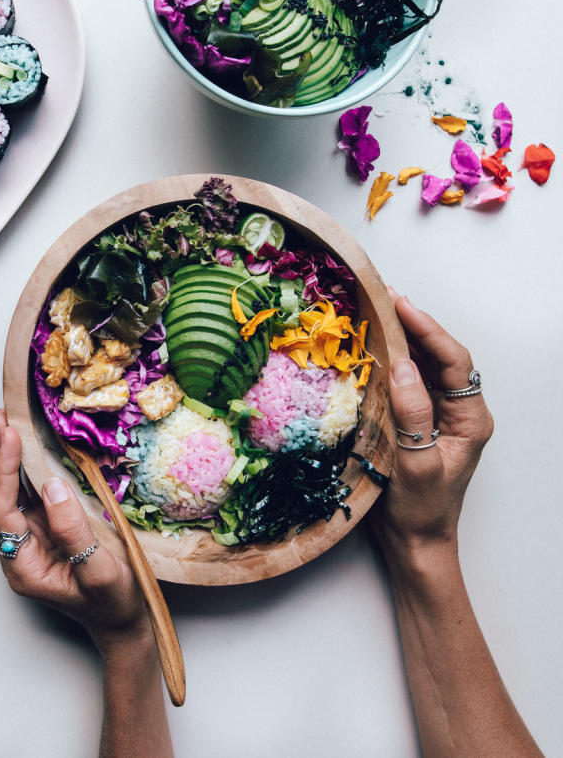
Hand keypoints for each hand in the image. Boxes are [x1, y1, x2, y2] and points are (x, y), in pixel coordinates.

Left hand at [0, 410, 149, 653]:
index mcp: (23, 567)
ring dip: (1, 459)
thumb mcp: (100, 572)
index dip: (1, 470)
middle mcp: (16, 553)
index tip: (9, 435)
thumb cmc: (114, 604)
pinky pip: (23, 495)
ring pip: (2, 495)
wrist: (123, 623)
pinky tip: (24, 446)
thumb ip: (74, 532)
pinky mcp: (42, 531)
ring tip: (5, 422)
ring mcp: (28, 541)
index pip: (0, 511)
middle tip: (0, 419)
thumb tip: (53, 486)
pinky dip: (20, 468)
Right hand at [371, 291, 493, 567]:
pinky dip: (388, 360)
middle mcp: (457, 411)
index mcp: (470, 419)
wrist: (413, 544)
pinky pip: (405, 381)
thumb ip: (413, 414)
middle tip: (382, 295)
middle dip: (414, 323)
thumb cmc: (420, 511)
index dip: (428, 328)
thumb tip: (401, 365)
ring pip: (423, 364)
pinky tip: (370, 346)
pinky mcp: (414, 420)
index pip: (454, 361)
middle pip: (440, 355)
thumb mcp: (417, 464)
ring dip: (401, 337)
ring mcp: (436, 415)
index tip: (399, 304)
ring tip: (374, 310)